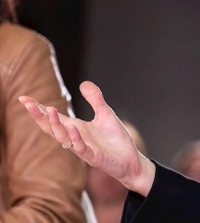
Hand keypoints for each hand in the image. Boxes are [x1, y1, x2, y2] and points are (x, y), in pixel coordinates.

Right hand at [18, 81, 155, 195]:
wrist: (131, 160)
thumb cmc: (115, 140)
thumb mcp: (105, 114)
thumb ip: (95, 99)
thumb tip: (83, 83)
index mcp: (75, 128)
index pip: (53, 118)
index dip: (38, 109)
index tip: (23, 98)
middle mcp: (75, 139)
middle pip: (51, 128)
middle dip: (40, 116)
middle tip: (28, 104)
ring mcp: (83, 149)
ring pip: (63, 138)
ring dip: (56, 125)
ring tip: (50, 110)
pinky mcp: (94, 157)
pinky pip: (81, 148)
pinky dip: (76, 139)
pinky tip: (73, 128)